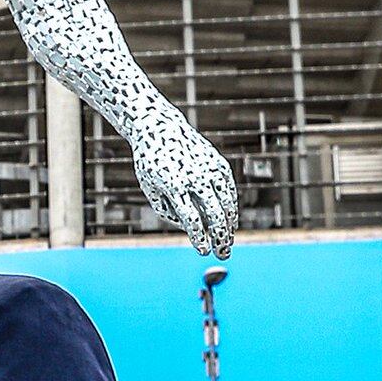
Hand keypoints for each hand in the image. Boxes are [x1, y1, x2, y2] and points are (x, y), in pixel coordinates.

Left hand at [132, 106, 237, 257]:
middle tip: (222, 253)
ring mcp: (209, 169)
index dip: (199, 237)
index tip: (203, 251)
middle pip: (214, 213)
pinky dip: (232, 207)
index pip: (191, 218)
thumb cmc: (151, 162)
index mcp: (173, 185)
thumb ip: (166, 209)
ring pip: (227, 202)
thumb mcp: (149, 187)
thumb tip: (189, 227)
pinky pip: (229, 190)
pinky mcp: (218, 163)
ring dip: (230, 225)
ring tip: (227, 241)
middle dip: (220, 237)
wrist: (160, 128)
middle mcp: (194, 177)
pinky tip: (230, 220)